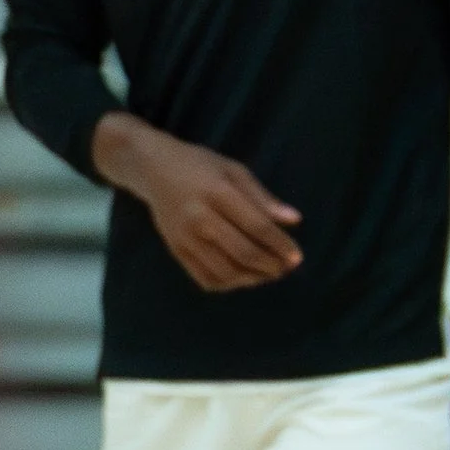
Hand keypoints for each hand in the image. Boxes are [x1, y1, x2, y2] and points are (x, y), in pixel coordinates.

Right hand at [94, 113, 299, 289]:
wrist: (153, 169)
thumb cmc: (200, 166)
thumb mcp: (234, 171)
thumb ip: (262, 197)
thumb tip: (294, 220)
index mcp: (217, 193)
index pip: (257, 226)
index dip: (280, 245)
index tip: (297, 256)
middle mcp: (199, 218)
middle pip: (243, 252)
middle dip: (271, 265)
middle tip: (286, 268)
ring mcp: (185, 237)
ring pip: (225, 271)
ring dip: (252, 279)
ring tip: (269, 274)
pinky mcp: (176, 250)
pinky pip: (205, 278)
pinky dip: (229, 284)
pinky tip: (243, 277)